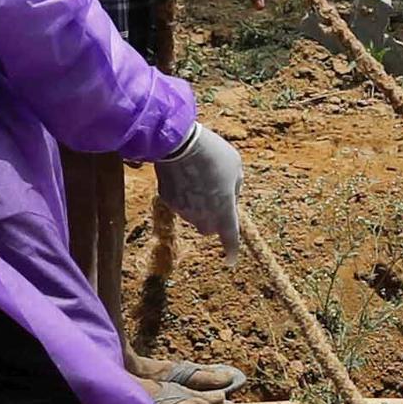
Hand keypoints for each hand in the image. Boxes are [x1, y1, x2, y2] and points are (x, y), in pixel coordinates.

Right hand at [155, 126, 243, 251]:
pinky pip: (178, 203)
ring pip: (192, 216)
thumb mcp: (235, 167)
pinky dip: (184, 196)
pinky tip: (184, 177)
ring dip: (198, 206)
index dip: (231, 250)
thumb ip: (235, 186)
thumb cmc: (212, 154)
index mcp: (224, 210)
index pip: (230, 237)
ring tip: (199, 180)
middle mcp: (202, 216)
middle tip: (217, 199)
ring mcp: (182, 209)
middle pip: (208, 229)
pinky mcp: (166, 199)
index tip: (231, 261)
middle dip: (214, 220)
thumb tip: (230, 194)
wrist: (178, 142)